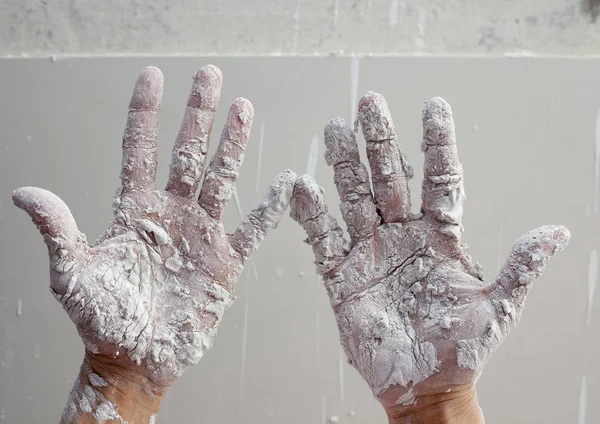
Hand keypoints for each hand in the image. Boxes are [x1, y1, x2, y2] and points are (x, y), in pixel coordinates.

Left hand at [13, 66, 295, 421]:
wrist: (137, 358)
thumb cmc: (102, 320)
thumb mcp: (74, 277)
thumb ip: (58, 234)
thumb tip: (25, 192)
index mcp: (134, 211)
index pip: (139, 151)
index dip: (145, 114)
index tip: (152, 77)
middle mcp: (170, 213)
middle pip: (186, 152)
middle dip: (198, 113)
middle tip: (210, 74)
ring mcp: (200, 233)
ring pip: (219, 178)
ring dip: (232, 144)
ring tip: (244, 107)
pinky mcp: (224, 260)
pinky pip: (251, 228)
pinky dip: (269, 208)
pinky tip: (285, 183)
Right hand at [290, 92, 569, 422]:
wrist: (422, 386)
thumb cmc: (460, 350)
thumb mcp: (496, 308)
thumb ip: (519, 268)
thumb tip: (555, 232)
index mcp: (440, 237)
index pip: (438, 180)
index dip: (435, 143)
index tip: (432, 106)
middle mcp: (402, 237)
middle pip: (389, 179)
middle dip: (379, 142)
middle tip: (369, 103)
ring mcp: (370, 253)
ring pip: (354, 199)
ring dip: (343, 165)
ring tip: (334, 129)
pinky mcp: (341, 277)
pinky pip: (323, 240)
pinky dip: (311, 215)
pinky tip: (301, 187)